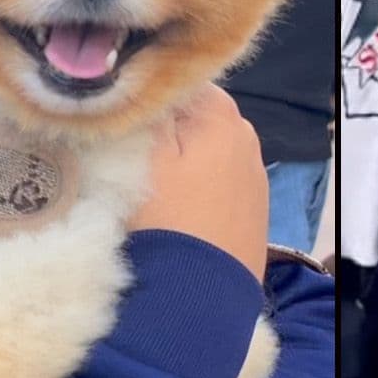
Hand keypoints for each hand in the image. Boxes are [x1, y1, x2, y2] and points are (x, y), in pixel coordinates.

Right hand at [129, 85, 268, 280]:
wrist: (201, 293)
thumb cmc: (166, 216)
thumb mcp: (146, 157)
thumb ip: (151, 114)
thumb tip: (149, 90)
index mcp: (223, 116)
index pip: (184, 85)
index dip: (152, 96)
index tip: (124, 114)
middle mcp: (247, 139)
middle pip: (198, 118)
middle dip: (169, 128)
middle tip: (131, 148)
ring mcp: (254, 176)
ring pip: (209, 151)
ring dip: (185, 158)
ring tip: (152, 181)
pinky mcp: (253, 209)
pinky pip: (221, 182)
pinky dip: (201, 186)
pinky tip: (180, 206)